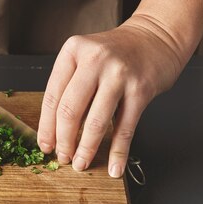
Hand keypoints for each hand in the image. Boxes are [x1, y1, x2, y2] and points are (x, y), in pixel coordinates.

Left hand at [37, 15, 184, 176]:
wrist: (156, 37)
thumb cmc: (117, 53)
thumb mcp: (86, 59)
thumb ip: (72, 87)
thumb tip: (58, 132)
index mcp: (73, 51)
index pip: (52, 96)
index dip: (46, 126)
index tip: (45, 146)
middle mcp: (94, 60)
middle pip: (70, 110)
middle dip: (64, 141)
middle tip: (63, 158)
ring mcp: (118, 74)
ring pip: (96, 122)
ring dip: (86, 149)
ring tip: (81, 163)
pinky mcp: (141, 89)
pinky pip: (125, 128)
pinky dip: (119, 152)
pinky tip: (115, 167)